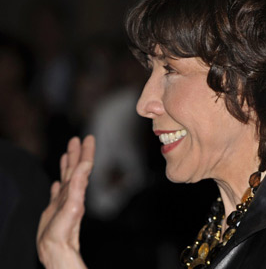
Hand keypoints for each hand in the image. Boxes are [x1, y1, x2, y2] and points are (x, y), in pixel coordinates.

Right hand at [37, 136, 94, 268]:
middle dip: (77, 153)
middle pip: (76, 168)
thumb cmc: (64, 230)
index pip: (84, 166)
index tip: (88, 138)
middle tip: (77, 139)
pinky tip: (57, 181)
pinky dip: (58, 184)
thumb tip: (85, 166)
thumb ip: (79, 184)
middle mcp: (72, 193)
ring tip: (67, 152)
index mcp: (77, 189)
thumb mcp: (73, 204)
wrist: (56, 249)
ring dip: (68, 164)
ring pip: (67, 177)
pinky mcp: (54, 209)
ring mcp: (63, 200)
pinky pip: (56, 192)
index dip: (86, 151)